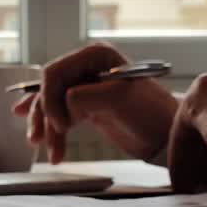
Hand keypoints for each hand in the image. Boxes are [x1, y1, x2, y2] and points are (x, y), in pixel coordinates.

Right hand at [12, 43, 177, 163]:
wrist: (167, 136)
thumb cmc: (150, 114)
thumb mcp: (117, 100)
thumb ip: (85, 95)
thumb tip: (64, 101)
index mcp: (95, 56)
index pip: (55, 72)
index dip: (50, 98)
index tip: (60, 125)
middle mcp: (87, 68)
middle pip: (48, 89)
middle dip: (43, 115)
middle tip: (40, 140)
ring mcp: (86, 88)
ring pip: (52, 105)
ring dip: (45, 127)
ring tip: (48, 150)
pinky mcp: (86, 108)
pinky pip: (60, 116)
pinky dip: (54, 132)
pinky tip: (49, 146)